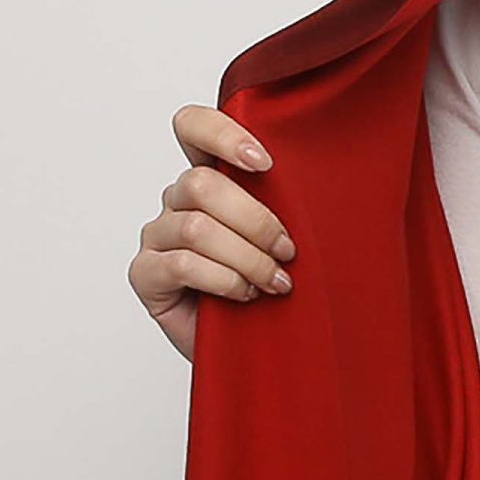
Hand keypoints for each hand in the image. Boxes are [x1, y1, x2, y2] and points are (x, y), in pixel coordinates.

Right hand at [127, 104, 295, 362]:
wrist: (255, 351)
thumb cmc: (273, 291)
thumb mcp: (287, 239)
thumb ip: (289, 204)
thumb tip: (333, 176)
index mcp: (210, 179)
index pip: (193, 127)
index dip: (223, 134)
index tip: (266, 163)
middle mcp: (177, 202)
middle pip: (202, 184)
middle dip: (256, 220)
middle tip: (288, 252)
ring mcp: (157, 236)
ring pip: (196, 227)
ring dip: (247, 257)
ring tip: (275, 282)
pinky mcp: (145, 274)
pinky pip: (183, 264)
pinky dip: (223, 280)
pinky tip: (245, 295)